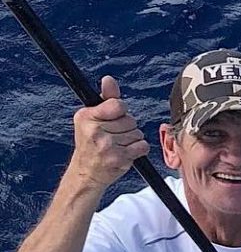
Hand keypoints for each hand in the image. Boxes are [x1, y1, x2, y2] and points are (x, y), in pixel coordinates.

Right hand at [69, 75, 148, 189]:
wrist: (86, 172)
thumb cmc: (91, 142)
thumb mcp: (92, 119)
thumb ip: (105, 99)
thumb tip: (109, 79)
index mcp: (86, 117)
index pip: (118, 105)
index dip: (121, 111)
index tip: (113, 119)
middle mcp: (95, 130)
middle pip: (130, 120)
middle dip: (126, 128)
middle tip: (113, 137)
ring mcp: (107, 145)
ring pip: (137, 133)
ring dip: (132, 139)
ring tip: (117, 146)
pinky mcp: (118, 158)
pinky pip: (142, 146)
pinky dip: (138, 149)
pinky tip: (126, 153)